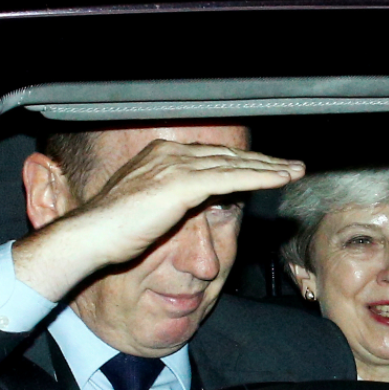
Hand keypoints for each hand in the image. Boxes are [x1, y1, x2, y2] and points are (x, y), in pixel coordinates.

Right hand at [13, 139, 304, 301]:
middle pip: (229, 156)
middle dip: (264, 161)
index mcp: (163, 154)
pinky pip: (231, 179)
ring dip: (270, 168)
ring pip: (235, 164)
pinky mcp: (184, 183)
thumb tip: (196, 202)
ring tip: (295, 172)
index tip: (268, 167)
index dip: (244, 162)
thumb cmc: (116, 229)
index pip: (214, 156)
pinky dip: (259, 179)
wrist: (93, 236)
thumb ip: (175, 198)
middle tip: (293, 166)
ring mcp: (177, 166)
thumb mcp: (151, 206)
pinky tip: (280, 180)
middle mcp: (171, 153)